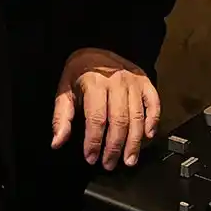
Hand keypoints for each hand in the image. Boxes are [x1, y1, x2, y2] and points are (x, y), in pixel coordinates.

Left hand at [51, 47, 160, 169]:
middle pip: (119, 121)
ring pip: (137, 117)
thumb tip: (57, 142)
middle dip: (114, 147)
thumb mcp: (64, 91)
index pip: (96, 119)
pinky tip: (148, 137)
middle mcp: (117, 82)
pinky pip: (154, 103)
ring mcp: (133, 82)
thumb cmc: (79, 71)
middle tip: (109, 164)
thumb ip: (61, 118)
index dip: (94, 142)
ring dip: (134, 142)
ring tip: (129, 160)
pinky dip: (153, 121)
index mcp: (94, 83)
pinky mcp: (145, 82)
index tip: (91, 158)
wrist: (96, 47)